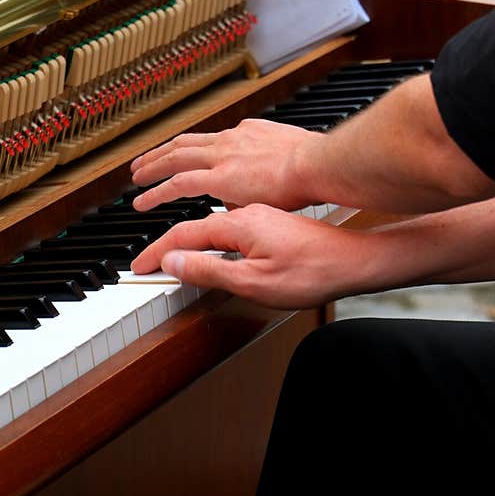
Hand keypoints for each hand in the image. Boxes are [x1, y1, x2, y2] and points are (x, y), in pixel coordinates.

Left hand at [130, 119, 326, 211]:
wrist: (318, 164)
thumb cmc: (315, 168)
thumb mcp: (287, 160)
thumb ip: (268, 170)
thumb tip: (258, 186)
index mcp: (248, 133)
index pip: (212, 141)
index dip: (193, 150)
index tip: (183, 156)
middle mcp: (231, 139)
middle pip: (186, 143)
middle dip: (161, 152)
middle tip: (143, 161)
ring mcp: (223, 155)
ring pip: (175, 158)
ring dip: (152, 168)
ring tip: (135, 179)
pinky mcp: (219, 176)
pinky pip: (178, 184)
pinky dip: (157, 192)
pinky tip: (143, 202)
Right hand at [130, 204, 379, 309]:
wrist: (355, 258)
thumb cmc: (312, 272)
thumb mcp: (256, 282)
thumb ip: (210, 270)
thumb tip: (173, 262)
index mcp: (238, 226)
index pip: (183, 237)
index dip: (157, 253)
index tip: (139, 266)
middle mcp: (246, 213)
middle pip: (192, 224)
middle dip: (163, 239)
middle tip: (144, 255)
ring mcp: (259, 215)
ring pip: (210, 219)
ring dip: (184, 229)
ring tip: (165, 239)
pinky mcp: (271, 220)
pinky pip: (227, 218)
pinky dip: (207, 227)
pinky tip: (209, 233)